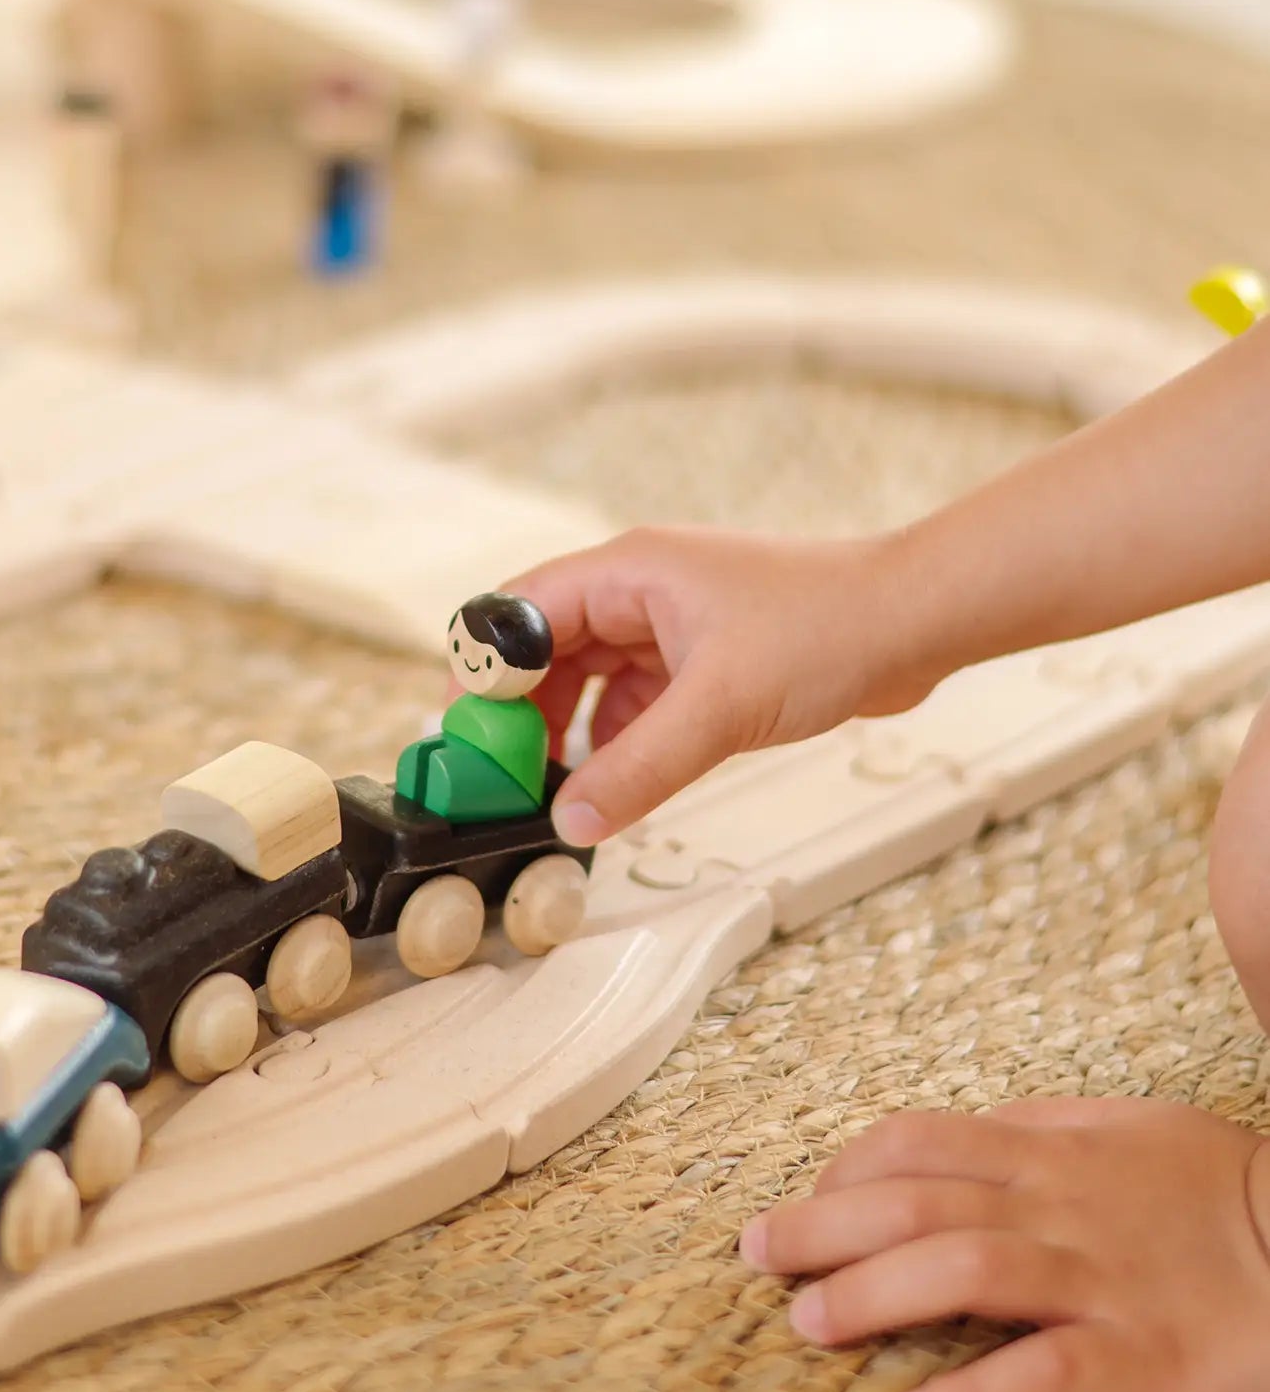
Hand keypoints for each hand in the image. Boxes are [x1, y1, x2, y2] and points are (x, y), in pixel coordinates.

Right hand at [510, 524, 934, 845]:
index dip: (488, 675)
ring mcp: (670, 624)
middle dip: (522, 714)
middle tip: (508, 782)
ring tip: (556, 793)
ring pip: (588, 679)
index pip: (519, 613)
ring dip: (568, 732)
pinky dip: (617, 740)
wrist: (916, 622)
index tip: (475, 743)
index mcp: (628, 571)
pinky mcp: (701, 659)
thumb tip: (570, 821)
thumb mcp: (720, 708)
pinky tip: (615, 784)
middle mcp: (639, 590)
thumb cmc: (830, 629)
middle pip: (545, 649)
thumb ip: (638, 768)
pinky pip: (634, 701)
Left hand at [740, 1099, 1269, 1391]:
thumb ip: (1030, 1125)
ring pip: (965, 1270)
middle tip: (758, 1254)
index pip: (917, 1140)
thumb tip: (950, 1135)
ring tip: (808, 1324)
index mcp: (1043, 1151)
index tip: (803, 1200)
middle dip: (823, 1225)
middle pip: (917, 1201)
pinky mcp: (1140, 1353)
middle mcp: (1056, 1207)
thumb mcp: (1116, 1124)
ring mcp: (1096, 1278)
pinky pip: (1046, 1373)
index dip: (845, 1167)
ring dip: (874, 1296)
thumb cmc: (1206, 1182)